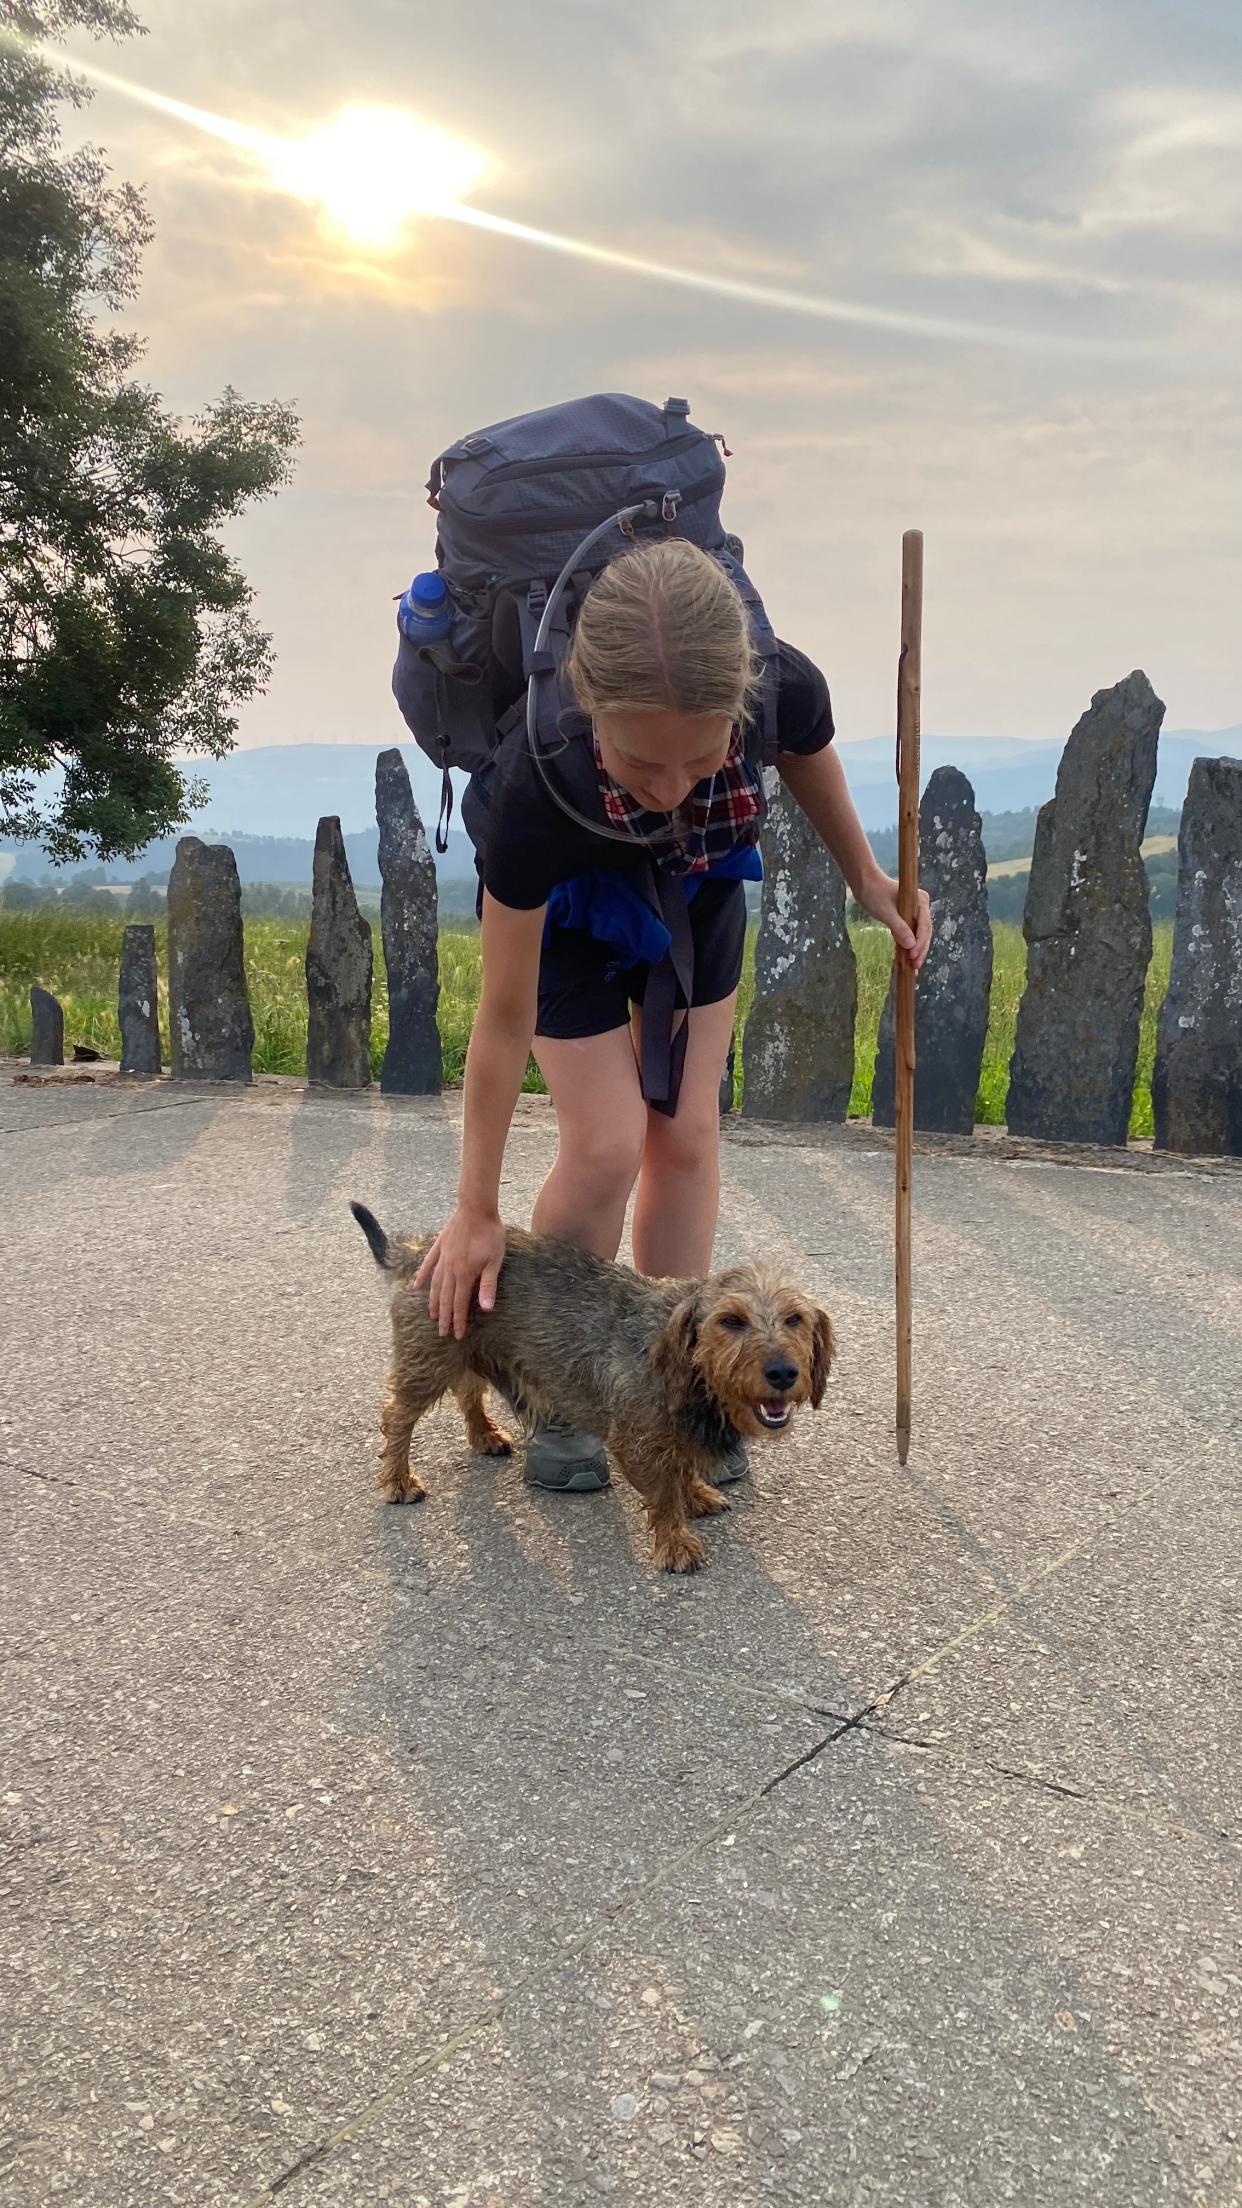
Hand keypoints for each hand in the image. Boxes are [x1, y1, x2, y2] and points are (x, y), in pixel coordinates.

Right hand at [414, 1206, 505, 1339]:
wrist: (476, 1208)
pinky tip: (416, 1285)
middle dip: (444, 1317)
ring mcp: (442, 1257)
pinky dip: (422, 1276)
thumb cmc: (490, 1234)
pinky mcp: (439, 1246)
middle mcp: (449, 1269)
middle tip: (442, 1332)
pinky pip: (428, 1265)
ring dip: (434, 1301)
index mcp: (464, 1274)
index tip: (456, 1335)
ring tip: (432, 1315)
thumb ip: (488, 1285)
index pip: (460, 1303)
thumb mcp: (494, 1261)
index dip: (458, 1321)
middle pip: (445, 1298)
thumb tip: (485, 1308)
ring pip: (435, 1285)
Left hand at [856, 871, 931, 971]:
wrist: (864, 883)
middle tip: (914, 967)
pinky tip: (901, 959)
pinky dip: (906, 946)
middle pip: (924, 932)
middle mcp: (921, 906)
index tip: (913, 956)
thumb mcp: (885, 912)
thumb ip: (899, 928)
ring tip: (911, 968)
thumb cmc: (874, 893)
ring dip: (914, 951)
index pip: (925, 925)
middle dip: (919, 950)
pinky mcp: (906, 917)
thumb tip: (911, 946)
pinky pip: (909, 934)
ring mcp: (914, 912)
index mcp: (921, 901)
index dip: (920, 943)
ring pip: (918, 935)